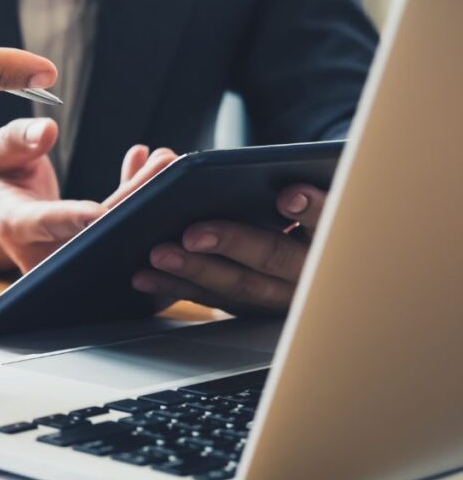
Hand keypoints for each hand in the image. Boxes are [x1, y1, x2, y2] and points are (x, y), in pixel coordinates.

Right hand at [0, 126, 174, 278]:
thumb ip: (17, 139)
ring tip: (166, 160)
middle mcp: (47, 248)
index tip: (102, 211)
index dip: (76, 218)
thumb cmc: (0, 183)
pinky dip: (134, 197)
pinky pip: (118, 228)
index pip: (49, 222)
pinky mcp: (90, 252)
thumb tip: (47, 130)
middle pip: (95, 229)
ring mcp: (71, 256)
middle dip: (133, 197)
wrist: (0, 220)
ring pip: (113, 230)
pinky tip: (143, 165)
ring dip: (143, 195)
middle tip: (165, 165)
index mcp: (17, 225)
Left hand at [132, 184, 327, 314]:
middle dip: (232, 243)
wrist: (315, 262)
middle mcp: (310, 272)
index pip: (329, 220)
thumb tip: (252, 173)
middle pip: (273, 258)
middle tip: (192, 233)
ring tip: (158, 253)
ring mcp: (279, 295)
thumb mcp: (318, 193)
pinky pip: (211, 298)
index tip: (288, 195)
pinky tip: (144, 276)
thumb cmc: (308, 213)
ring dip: (194, 270)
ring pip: (239, 286)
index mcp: (334, 236)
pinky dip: (176, 286)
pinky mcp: (249, 306)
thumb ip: (298, 183)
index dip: (312, 209)